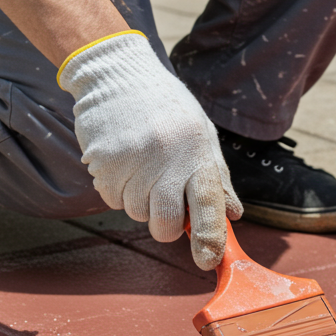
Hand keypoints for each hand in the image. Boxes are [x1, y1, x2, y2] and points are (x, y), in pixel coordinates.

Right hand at [59, 32, 241, 269]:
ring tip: (142, 167)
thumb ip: (217, 177)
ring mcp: (132, 161)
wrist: (118, 74)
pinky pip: (111, 200)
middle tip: (163, 199)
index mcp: (197, 151)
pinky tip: (123, 162)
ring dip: (140, 201)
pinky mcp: (103, 163)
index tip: (208, 261)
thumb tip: (233, 215)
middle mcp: (166, 158)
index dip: (209, 238)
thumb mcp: (201, 134)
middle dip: (165, 226)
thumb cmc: (165, 108)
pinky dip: (118, 190)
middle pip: (164, 224)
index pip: (209, 204)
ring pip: (136, 214)